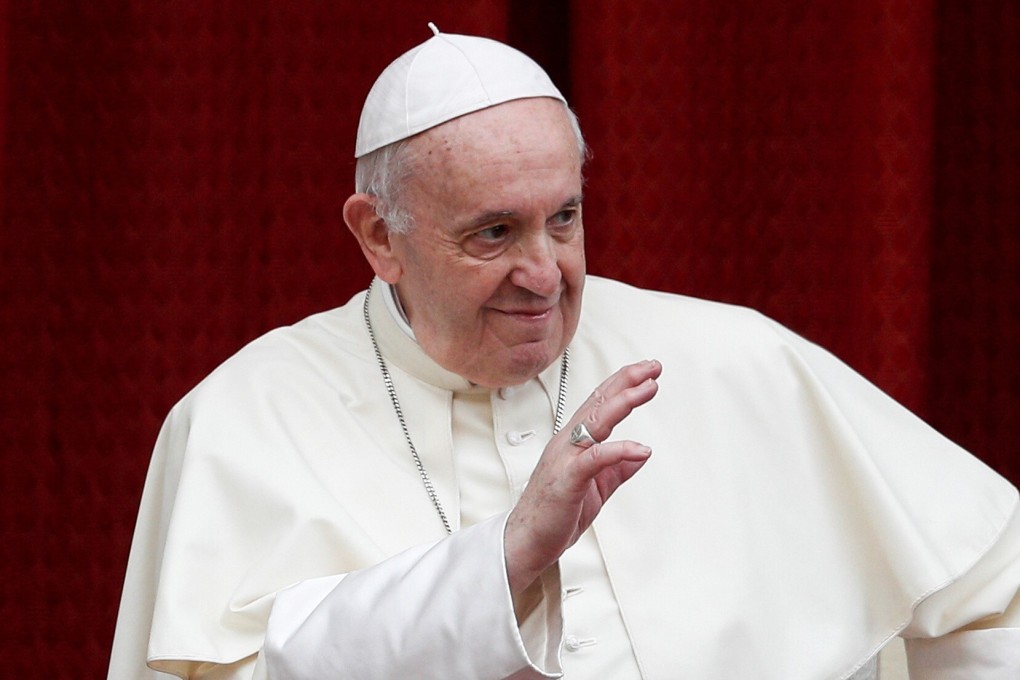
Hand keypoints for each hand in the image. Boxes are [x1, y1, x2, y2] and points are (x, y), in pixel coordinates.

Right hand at [504, 359, 661, 593]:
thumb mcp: (596, 487)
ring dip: (623, 402)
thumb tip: (642, 454)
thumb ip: (617, 468)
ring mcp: (565, 459)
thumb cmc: (554, 513)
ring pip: (595, 422)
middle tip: (652, 367)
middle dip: (626, 382)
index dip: (623, 384)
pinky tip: (640, 449)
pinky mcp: (566, 479)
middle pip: (598, 403)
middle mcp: (567, 443)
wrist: (526, 542)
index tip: (647, 372)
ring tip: (648, 389)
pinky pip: (593, 459)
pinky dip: (618, 450)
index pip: (599, 404)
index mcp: (573, 442)